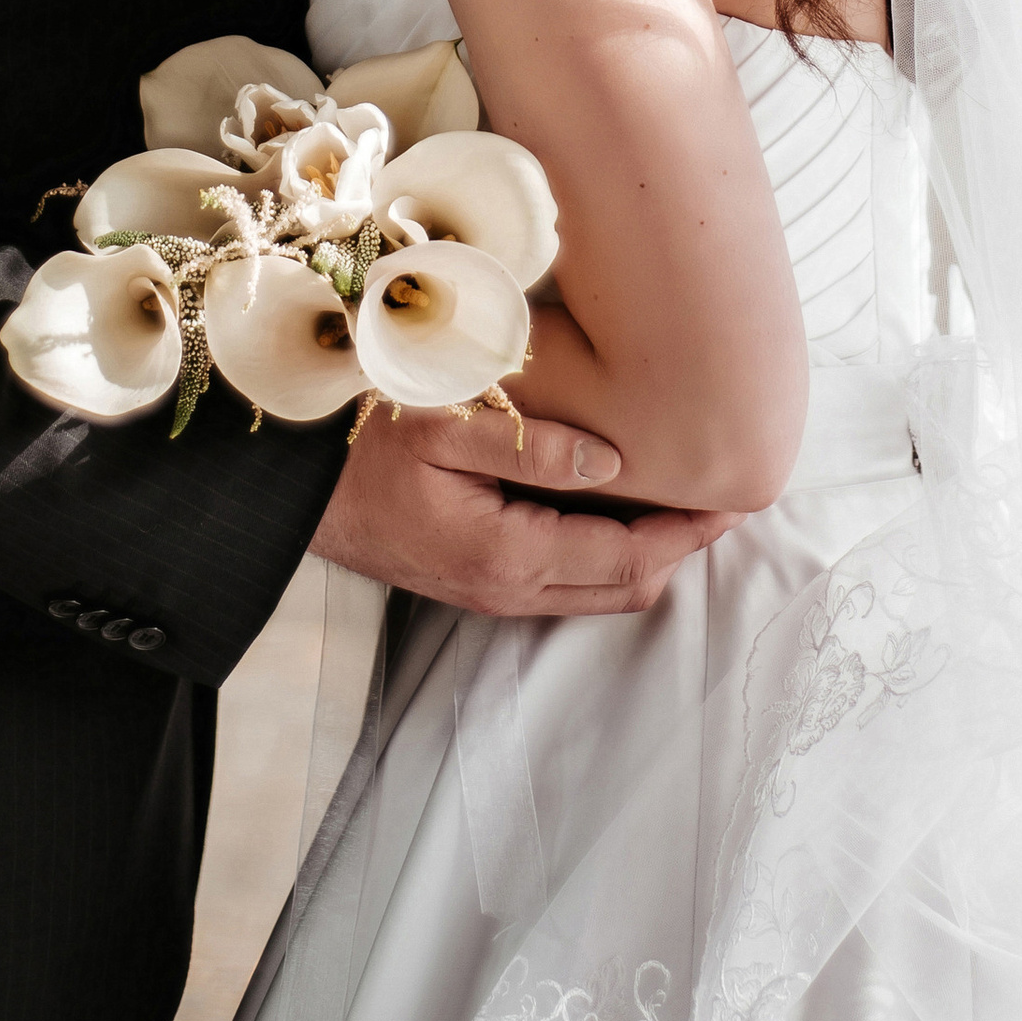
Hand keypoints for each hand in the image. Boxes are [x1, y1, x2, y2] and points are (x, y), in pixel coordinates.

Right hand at [311, 405, 729, 618]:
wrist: (287, 492)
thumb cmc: (360, 446)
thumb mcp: (445, 426)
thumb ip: (534, 447)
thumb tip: (614, 460)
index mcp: (509, 555)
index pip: (630, 557)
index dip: (689, 531)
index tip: (734, 496)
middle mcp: (506, 590)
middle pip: (626, 588)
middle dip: (682, 547)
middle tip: (725, 496)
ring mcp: (490, 595)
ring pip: (598, 591)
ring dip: (647, 553)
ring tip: (685, 499)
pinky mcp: (476, 583)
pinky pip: (565, 582)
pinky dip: (607, 554)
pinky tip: (618, 507)